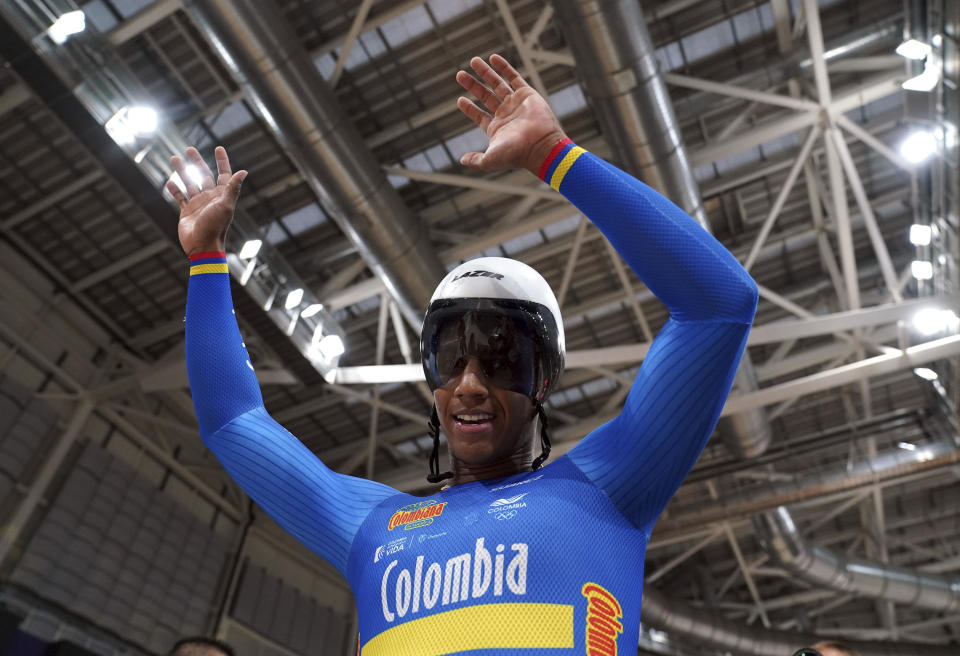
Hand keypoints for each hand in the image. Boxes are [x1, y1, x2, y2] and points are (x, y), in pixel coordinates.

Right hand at [166, 146, 246, 255]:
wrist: (202, 247)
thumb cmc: (216, 227)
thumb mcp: (225, 206)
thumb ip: (233, 188)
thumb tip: (244, 171)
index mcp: (222, 195)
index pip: (224, 174)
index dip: (222, 161)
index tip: (218, 148)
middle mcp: (210, 198)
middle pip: (203, 175)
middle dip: (197, 162)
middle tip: (189, 148)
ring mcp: (198, 204)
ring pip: (189, 183)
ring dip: (182, 171)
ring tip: (174, 158)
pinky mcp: (187, 212)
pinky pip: (180, 197)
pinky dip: (174, 190)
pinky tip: (169, 182)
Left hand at [456, 54, 565, 174]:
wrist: (541, 146)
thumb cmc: (516, 154)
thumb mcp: (489, 160)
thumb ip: (475, 159)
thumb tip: (462, 160)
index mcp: (497, 129)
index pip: (480, 116)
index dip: (470, 108)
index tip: (460, 99)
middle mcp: (506, 115)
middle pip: (486, 97)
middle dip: (473, 85)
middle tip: (459, 75)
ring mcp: (516, 104)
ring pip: (498, 84)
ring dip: (485, 73)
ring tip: (473, 61)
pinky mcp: (526, 94)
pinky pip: (513, 77)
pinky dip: (503, 67)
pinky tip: (493, 58)